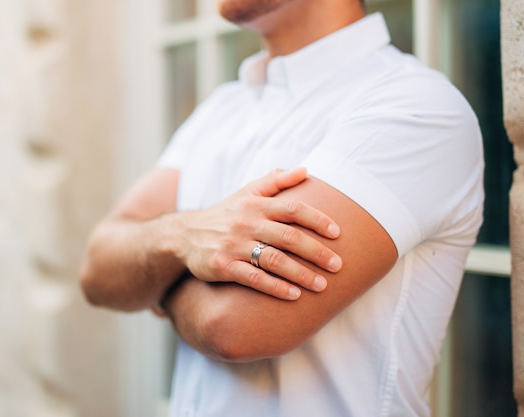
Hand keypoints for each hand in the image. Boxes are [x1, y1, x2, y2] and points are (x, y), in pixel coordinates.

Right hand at [175, 168, 341, 299]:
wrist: (185, 235)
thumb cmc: (226, 214)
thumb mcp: (247, 193)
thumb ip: (276, 181)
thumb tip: (305, 170)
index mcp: (255, 205)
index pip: (292, 209)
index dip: (317, 219)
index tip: (338, 233)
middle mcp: (246, 223)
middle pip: (288, 237)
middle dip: (316, 252)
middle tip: (338, 265)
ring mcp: (234, 246)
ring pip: (273, 260)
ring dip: (301, 274)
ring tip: (322, 285)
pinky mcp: (223, 266)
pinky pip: (253, 278)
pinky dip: (275, 287)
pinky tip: (294, 296)